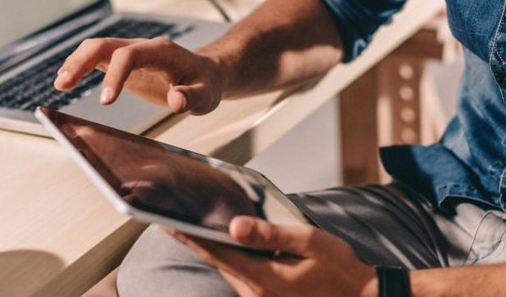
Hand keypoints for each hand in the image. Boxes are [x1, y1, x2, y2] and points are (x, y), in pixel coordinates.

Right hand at [53, 37, 224, 114]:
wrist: (206, 73)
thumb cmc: (205, 83)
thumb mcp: (206, 95)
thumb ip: (192, 98)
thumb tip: (176, 101)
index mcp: (161, 51)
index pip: (130, 56)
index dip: (114, 76)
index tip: (105, 102)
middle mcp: (142, 47)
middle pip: (105, 44)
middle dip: (81, 61)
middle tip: (63, 84)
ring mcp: (131, 52)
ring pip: (96, 48)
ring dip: (75, 63)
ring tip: (59, 85)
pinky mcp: (123, 62)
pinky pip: (98, 58)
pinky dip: (80, 66)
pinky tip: (65, 81)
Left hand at [170, 216, 377, 296]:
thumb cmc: (341, 270)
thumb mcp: (310, 242)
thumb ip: (271, 235)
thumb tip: (234, 226)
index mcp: (264, 279)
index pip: (216, 253)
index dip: (188, 236)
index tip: (165, 222)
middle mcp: (256, 295)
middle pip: (219, 262)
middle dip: (199, 240)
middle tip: (178, 216)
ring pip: (230, 270)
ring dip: (219, 250)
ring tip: (203, 224)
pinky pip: (242, 278)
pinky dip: (235, 260)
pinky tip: (237, 243)